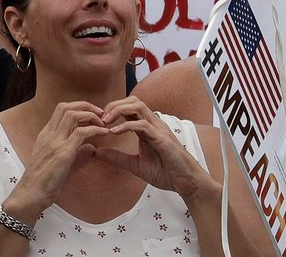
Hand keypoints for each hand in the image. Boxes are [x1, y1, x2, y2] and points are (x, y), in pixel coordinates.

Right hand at [3, 100, 105, 217]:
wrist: (32, 193)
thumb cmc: (44, 181)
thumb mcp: (63, 164)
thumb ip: (78, 154)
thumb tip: (92, 148)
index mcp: (46, 135)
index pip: (61, 110)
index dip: (79, 107)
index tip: (93, 115)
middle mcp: (49, 134)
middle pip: (66, 107)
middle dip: (86, 105)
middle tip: (101, 113)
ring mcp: (55, 142)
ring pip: (72, 115)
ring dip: (91, 115)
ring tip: (104, 123)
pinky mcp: (63, 153)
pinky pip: (81, 133)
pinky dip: (95, 130)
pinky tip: (104, 133)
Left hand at [89, 97, 213, 200]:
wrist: (188, 185)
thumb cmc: (167, 173)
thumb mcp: (136, 165)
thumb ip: (118, 158)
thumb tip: (97, 152)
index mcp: (147, 128)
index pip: (128, 108)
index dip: (111, 110)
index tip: (97, 120)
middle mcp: (153, 125)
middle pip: (132, 101)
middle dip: (113, 105)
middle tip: (99, 117)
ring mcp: (159, 130)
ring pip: (138, 106)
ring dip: (118, 110)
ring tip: (105, 121)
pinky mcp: (163, 139)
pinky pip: (143, 125)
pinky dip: (126, 126)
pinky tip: (114, 132)